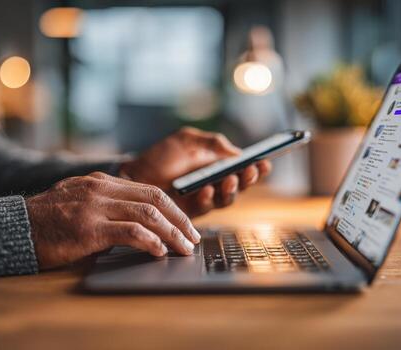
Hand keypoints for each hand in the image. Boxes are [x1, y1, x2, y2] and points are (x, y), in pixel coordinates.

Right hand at [26, 172, 199, 269]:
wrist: (13, 227)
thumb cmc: (47, 220)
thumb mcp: (79, 202)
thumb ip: (107, 206)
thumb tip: (138, 226)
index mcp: (102, 181)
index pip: (150, 190)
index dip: (173, 209)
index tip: (186, 225)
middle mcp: (101, 189)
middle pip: (155, 199)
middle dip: (180, 220)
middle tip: (193, 238)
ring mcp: (95, 206)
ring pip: (147, 214)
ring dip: (171, 233)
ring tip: (184, 248)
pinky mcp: (88, 227)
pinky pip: (129, 231)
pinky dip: (150, 241)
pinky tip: (159, 251)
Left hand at [120, 127, 271, 216]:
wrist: (136, 173)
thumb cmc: (162, 156)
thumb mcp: (188, 140)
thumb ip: (212, 143)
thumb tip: (236, 152)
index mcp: (217, 165)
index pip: (243, 168)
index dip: (256, 167)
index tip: (265, 161)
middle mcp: (215, 183)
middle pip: (241, 185)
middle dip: (248, 178)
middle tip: (250, 171)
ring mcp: (204, 198)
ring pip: (227, 199)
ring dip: (231, 189)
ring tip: (229, 178)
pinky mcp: (191, 212)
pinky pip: (206, 207)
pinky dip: (208, 197)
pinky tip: (206, 189)